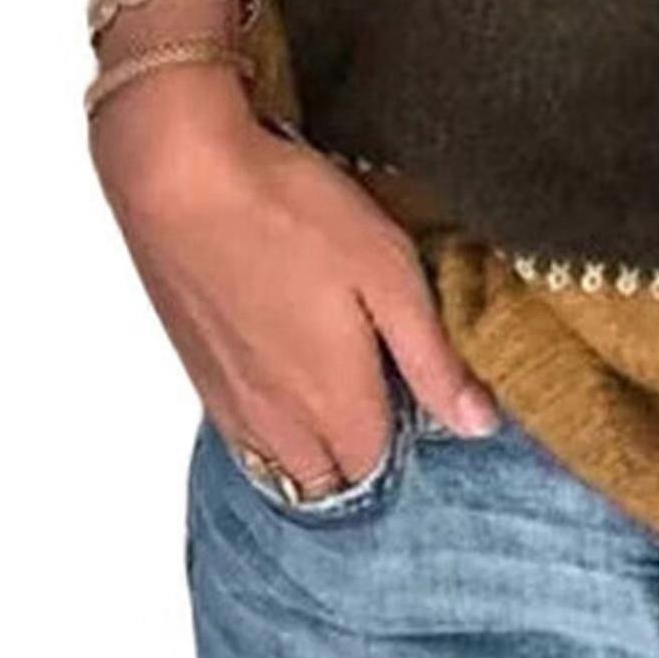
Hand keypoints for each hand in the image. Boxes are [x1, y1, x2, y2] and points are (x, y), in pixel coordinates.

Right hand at [90, 70, 498, 497]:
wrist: (180, 177)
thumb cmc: (292, 214)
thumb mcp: (389, 272)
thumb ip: (431, 358)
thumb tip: (478, 424)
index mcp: (332, 403)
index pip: (379, 467)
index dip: (407, 436)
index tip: (422, 385)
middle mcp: (276, 422)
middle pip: (328, 480)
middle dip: (362, 452)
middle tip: (385, 382)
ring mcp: (227, 401)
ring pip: (280, 463)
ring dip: (314, 444)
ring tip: (338, 375)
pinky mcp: (195, 370)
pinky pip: (241, 433)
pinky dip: (271, 422)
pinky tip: (285, 361)